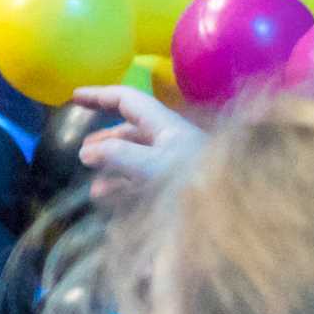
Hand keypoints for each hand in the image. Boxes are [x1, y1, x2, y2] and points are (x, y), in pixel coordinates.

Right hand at [74, 81, 203, 200]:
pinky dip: (127, 190)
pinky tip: (115, 204)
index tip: (73, 97)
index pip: (127, 100)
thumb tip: (86, 152)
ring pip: (137, 160)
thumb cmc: (199, 185)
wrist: (240, 217)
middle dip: (105, 140)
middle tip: (82, 152)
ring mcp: (176, 167)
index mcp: (165, 126)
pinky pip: (147, 184)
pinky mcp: (181, 192)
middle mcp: (171, 142)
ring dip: (113, 170)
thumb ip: (118, 156)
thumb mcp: (153, 167)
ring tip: (95, 187)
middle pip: (131, 131)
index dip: (99, 96)